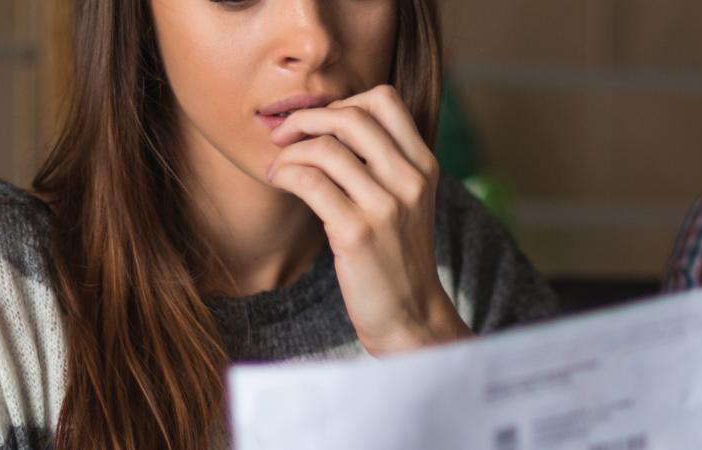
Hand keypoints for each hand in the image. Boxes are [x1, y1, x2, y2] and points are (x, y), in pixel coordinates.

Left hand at [265, 85, 470, 354]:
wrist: (410, 314)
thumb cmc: (396, 256)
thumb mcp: (407, 201)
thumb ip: (384, 163)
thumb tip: (332, 123)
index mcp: (423, 166)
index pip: (385, 99)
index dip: (344, 101)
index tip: (321, 125)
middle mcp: (409, 180)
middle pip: (351, 116)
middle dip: (306, 118)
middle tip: (284, 135)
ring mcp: (385, 206)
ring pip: (325, 148)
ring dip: (289, 151)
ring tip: (278, 167)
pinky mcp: (356, 233)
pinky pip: (309, 182)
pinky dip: (285, 174)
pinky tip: (278, 182)